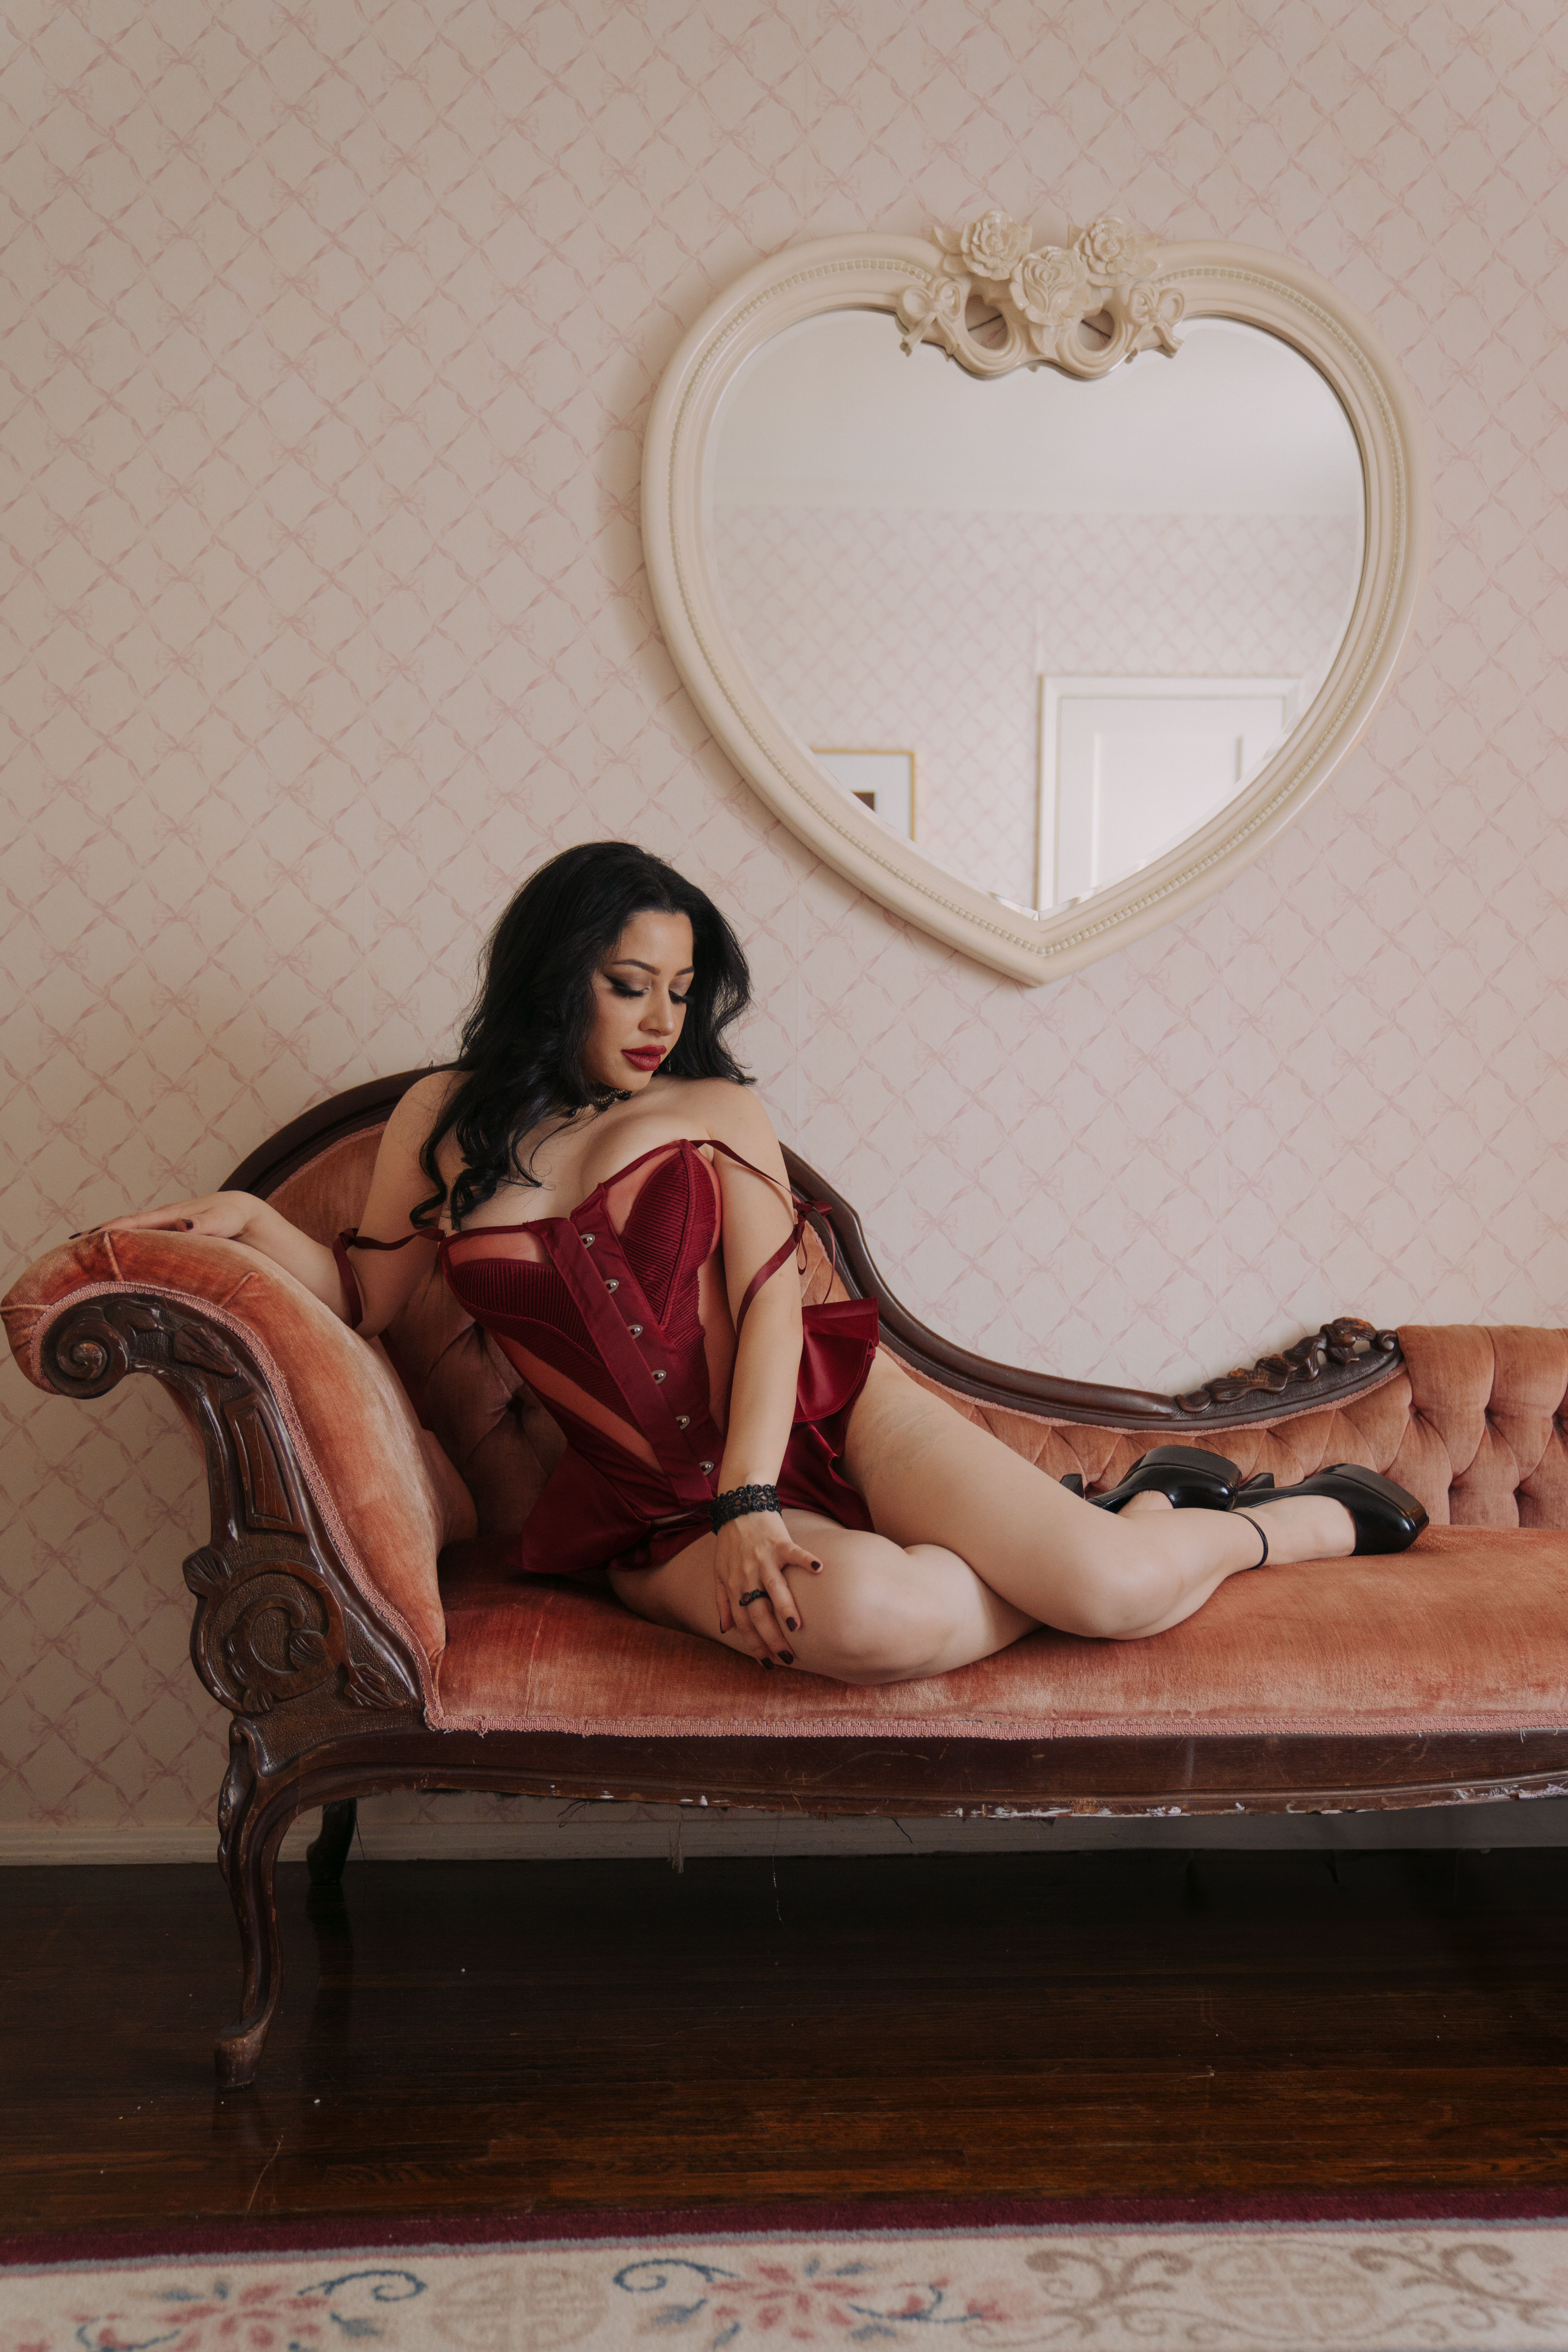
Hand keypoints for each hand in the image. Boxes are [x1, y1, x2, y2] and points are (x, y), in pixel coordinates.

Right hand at [83, 1191, 259, 1242]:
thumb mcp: (222, 1220)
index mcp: (170, 1215)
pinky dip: (127, 1246)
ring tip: (83, 1254)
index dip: (110, 1230)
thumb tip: (181, 1225)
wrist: (245, 1214)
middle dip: (99, 1235)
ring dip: (110, 1242)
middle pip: (125, 1227)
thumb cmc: (234, 1217)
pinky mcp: (170, 1237)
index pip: (134, 1223)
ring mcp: (165, 1227)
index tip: (85, 1238)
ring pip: (132, 1234)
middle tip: (70, 1249)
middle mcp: (163, 1219)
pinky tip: (117, 1258)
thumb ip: (203, 1223)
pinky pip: (144, 1242)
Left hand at [714, 1511, 820, 1664]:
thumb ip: (722, 1601)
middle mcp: (747, 1575)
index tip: (767, 1662)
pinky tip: (819, 1569)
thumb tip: (724, 1631)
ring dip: (786, 1608)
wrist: (737, 1506)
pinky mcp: (778, 1541)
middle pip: (759, 1611)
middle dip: (772, 1637)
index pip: (743, 1622)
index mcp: (734, 1585)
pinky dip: (805, 1559)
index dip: (754, 1644)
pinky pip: (794, 1552)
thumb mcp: (719, 1573)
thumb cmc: (730, 1543)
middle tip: (787, 1657)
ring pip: (775, 1587)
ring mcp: (763, 1558)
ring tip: (797, 1628)